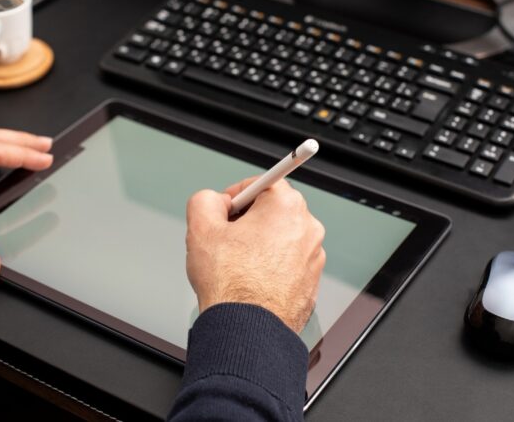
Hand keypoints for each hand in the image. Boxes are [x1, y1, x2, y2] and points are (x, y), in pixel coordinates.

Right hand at [186, 177, 325, 332]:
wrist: (248, 331)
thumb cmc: (231, 285)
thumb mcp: (201, 228)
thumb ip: (204, 200)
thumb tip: (213, 201)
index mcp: (286, 206)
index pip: (261, 183)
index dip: (235, 195)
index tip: (225, 209)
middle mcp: (307, 228)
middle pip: (272, 211)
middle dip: (247, 221)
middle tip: (225, 239)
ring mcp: (313, 257)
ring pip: (280, 238)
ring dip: (259, 245)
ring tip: (236, 266)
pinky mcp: (311, 281)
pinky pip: (287, 263)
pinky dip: (271, 267)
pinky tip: (250, 281)